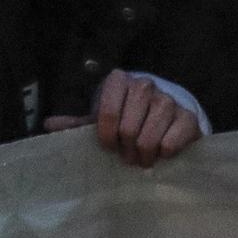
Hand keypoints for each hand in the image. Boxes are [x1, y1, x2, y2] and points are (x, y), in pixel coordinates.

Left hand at [44, 69, 201, 167]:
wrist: (165, 118)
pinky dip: (163, 154)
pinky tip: (161, 152)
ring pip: (148, 139)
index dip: (106, 136)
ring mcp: (168, 100)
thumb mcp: (101, 120)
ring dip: (143, 155)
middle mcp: (144, 85)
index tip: (108, 145)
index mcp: (119, 81)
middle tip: (127, 154)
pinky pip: (170, 143)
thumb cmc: (128, 118)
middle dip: (125, 149)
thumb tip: (49, 124)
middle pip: (127, 129)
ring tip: (142, 156)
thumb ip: (77, 124)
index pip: (106, 113)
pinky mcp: (188, 117)